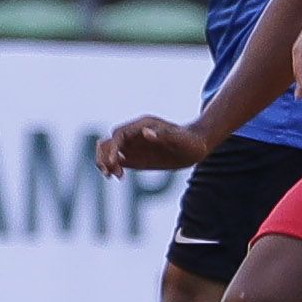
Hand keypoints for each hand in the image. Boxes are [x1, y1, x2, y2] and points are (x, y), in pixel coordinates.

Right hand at [96, 116, 211, 176]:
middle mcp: (135, 133)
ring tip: (112, 176)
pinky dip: (113, 167)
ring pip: (110, 150)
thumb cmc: (189, 141)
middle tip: (110, 173)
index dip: (112, 148)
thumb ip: (162, 135)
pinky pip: (118, 160)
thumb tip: (145, 132)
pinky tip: (119, 176)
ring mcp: (134, 145)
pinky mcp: (136, 156)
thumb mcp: (179, 139)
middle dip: (105, 156)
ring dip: (106, 162)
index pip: (119, 135)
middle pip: (109, 142)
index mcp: (143, 125)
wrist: (196, 146)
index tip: (113, 163)